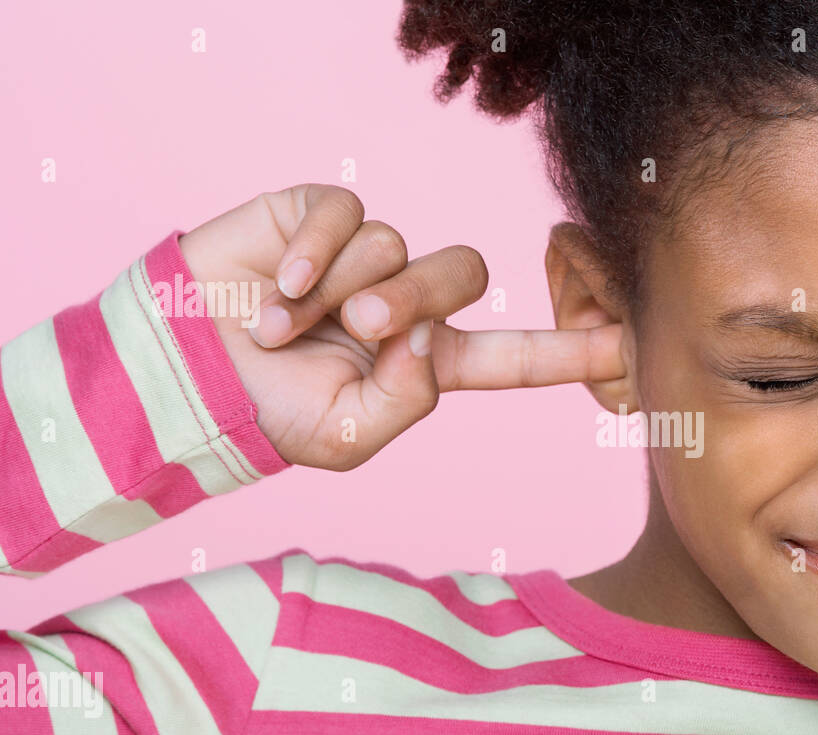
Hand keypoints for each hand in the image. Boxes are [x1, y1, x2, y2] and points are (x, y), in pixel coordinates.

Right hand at [178, 184, 623, 469]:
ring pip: (403, 244)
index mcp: (426, 363)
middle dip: (414, 299)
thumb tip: (430, 334)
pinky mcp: (322, 216)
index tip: (631, 343)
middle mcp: (408, 304)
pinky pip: (347, 214)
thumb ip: (409, 400)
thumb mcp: (347, 436)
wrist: (186, 376)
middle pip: (464, 274)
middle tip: (359, 327)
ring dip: (345, 286)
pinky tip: (276, 288)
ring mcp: (368, 257)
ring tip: (286, 323)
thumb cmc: (267, 415)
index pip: (514, 357)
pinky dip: (312, 254)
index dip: (571, 351)